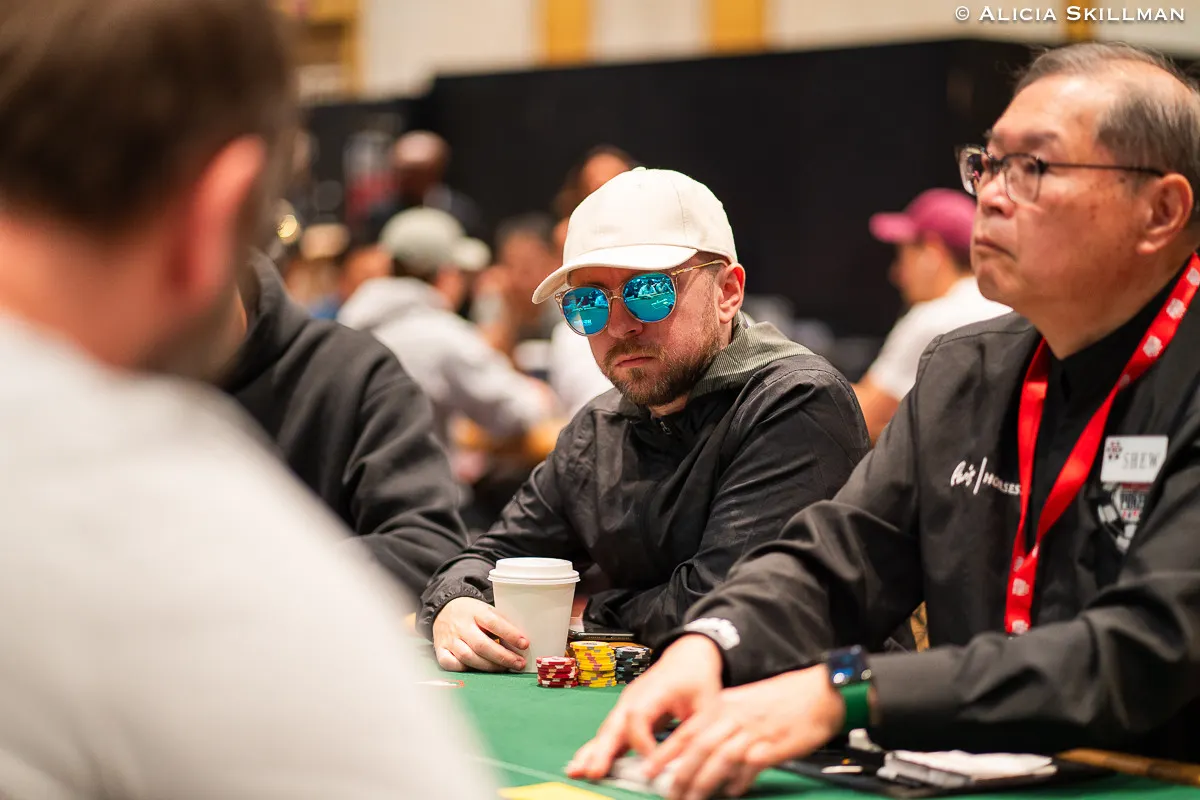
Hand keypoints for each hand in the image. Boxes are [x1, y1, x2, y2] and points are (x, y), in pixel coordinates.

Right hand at [432, 597, 527, 671]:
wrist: (444, 608)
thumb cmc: (472, 612)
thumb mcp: (487, 609)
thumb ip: (502, 623)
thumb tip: (521, 642)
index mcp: (475, 611)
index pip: (493, 623)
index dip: (510, 634)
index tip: (524, 644)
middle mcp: (461, 626)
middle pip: (481, 645)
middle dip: (503, 657)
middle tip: (519, 663)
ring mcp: (449, 639)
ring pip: (468, 657)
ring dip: (489, 666)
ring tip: (505, 669)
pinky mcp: (440, 650)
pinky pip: (450, 664)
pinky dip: (465, 669)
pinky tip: (478, 670)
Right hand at [566, 635, 723, 780]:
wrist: (689, 658)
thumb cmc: (698, 682)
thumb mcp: (705, 709)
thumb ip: (687, 737)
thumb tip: (668, 768)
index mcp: (654, 690)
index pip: (639, 718)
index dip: (642, 744)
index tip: (650, 767)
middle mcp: (634, 697)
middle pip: (614, 723)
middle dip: (602, 749)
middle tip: (592, 771)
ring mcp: (626, 704)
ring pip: (608, 730)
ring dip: (593, 751)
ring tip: (576, 771)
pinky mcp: (625, 714)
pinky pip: (610, 733)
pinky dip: (597, 749)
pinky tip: (583, 764)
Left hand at [647, 665, 844, 799]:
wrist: (819, 692)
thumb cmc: (783, 700)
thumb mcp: (744, 703)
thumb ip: (723, 722)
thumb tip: (701, 748)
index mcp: (724, 705)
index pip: (686, 731)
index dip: (665, 752)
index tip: (649, 770)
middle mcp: (734, 716)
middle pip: (698, 748)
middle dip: (680, 774)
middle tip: (669, 794)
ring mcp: (753, 731)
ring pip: (718, 759)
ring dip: (703, 782)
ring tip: (692, 799)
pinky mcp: (772, 746)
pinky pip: (748, 767)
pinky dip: (738, 782)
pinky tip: (733, 792)